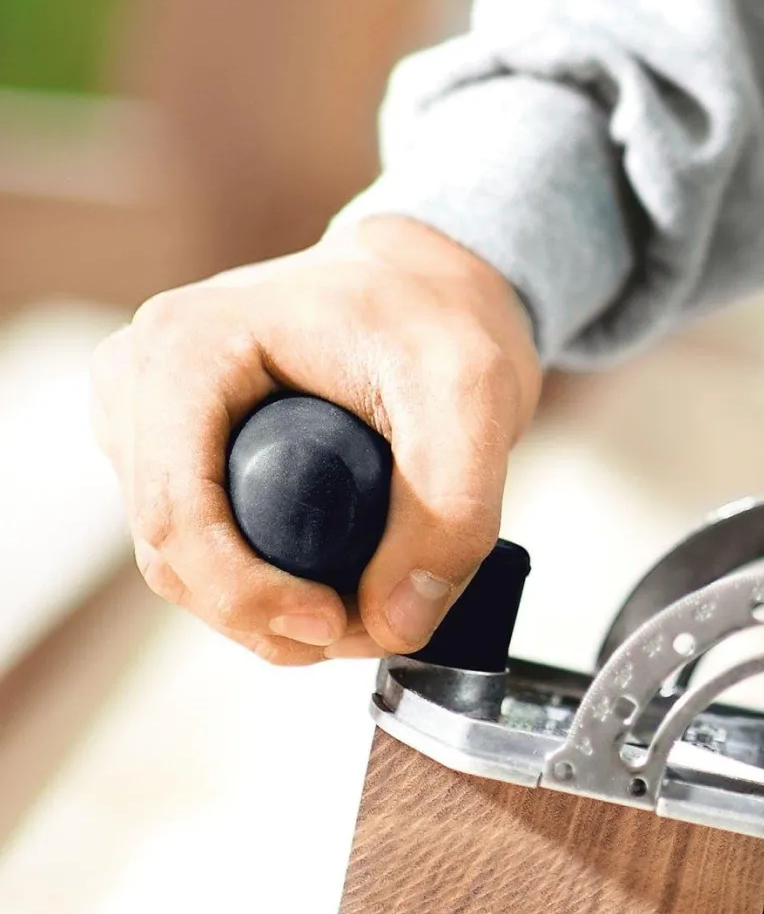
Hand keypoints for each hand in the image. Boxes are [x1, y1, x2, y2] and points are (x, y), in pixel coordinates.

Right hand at [92, 216, 541, 663]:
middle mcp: (138, 381)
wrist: (425, 288)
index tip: (341, 622)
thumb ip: (451, 511)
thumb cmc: (439, 319)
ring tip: (367, 601)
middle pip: (172, 554)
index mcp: (182, 349)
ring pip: (181, 566)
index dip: (251, 596)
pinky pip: (201, 553)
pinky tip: (336, 582)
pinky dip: (264, 588)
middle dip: (268, 616)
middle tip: (372, 625)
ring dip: (268, 612)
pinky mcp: (167, 455)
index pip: (179, 516)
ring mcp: (143, 421)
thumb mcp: (474, 396)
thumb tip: (395, 623)